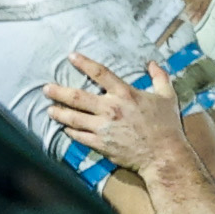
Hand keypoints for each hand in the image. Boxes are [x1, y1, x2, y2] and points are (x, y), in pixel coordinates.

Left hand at [45, 49, 188, 183]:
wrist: (164, 156)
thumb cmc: (167, 126)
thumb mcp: (168, 97)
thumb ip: (160, 77)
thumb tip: (153, 63)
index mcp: (125, 94)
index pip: (100, 73)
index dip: (84, 63)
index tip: (71, 57)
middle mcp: (111, 109)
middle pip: (77, 97)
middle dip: (59, 92)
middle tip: (46, 89)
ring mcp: (104, 128)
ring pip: (74, 118)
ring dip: (59, 112)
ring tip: (49, 109)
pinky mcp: (101, 144)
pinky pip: (80, 137)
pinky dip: (70, 132)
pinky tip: (64, 128)